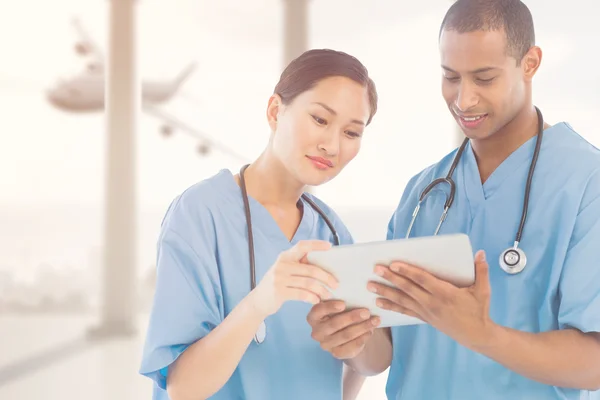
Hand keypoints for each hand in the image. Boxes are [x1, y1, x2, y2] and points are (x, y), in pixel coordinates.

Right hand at [250, 240, 337, 317]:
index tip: (330, 246)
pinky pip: (302, 294)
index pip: (302, 246)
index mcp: (285, 256)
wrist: (258, 301)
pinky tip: (316, 300)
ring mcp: (279, 278)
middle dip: (326, 277)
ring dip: (321, 290)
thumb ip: (298, 266)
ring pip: (308, 283)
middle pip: (311, 269)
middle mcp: (282, 265)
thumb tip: (323, 265)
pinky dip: (312, 298)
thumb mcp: (284, 271)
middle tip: (336, 284)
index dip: (316, 245)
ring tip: (328, 295)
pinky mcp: (279, 291)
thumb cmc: (277, 284)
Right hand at [307, 300, 379, 358]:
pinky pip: (350, 347)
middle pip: (334, 324)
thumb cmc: (340, 313)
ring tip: (374, 320)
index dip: (330, 307)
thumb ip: (341, 301)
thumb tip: (356, 296)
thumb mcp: (337, 306)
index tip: (343, 304)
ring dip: (362, 327)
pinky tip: (370, 331)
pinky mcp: (336, 353)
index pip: (318, 311)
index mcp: (313, 317)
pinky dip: (362, 338)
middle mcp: (316, 332)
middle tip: (366, 312)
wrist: (344, 331)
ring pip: (345, 335)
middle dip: (352, 317)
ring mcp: (325, 344)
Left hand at [369, 250, 494, 350]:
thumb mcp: (483, 291)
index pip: (422, 279)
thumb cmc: (479, 311)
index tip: (393, 263)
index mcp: (445, 293)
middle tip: (376, 269)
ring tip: (370, 286)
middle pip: (407, 288)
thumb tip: (481, 253)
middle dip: (390, 278)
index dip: (407, 271)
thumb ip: (481, 271)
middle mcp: (432, 303)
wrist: (476, 335)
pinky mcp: (424, 318)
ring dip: (385, 292)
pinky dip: (391, 307)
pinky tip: (378, 303)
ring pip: (402, 300)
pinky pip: (404, 311)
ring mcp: (426, 312)